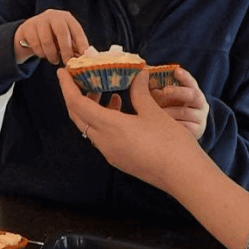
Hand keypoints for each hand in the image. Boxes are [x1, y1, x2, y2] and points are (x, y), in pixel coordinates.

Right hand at [14, 10, 88, 63]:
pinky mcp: (28, 27)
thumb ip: (76, 47)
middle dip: (66, 50)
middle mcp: (53, 15)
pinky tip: (43, 55)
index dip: (82, 44)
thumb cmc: (53, 37)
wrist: (30, 32)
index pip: (77, 30)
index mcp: (67, 18)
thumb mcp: (66, 39)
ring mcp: (39, 20)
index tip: (85, 57)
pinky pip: (35, 44)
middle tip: (67, 62)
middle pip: (62, 32)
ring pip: (47, 40)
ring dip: (51, 54)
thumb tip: (89, 57)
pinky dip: (40, 53)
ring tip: (54, 60)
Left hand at [57, 68, 198, 192]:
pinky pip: (101, 136)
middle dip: (76, 95)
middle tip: (81, 78)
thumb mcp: (153, 111)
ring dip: (91, 108)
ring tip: (106, 91)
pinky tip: (120, 110)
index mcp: (109, 127)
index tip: (62, 71)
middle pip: (78, 116)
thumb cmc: (170, 143)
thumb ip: (139, 91)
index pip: (77, 103)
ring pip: (89, 127)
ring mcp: (111, 153)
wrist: (186, 178)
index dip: (67, 86)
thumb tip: (137, 73)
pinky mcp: (120, 160)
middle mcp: (104, 142)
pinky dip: (102, 120)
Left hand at [150, 67, 208, 139]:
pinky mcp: (197, 131)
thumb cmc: (166, 107)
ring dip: (168, 110)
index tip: (176, 71)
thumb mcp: (163, 96)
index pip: (191, 82)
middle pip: (193, 95)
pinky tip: (161, 126)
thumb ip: (157, 86)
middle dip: (177, 91)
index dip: (184, 76)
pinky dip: (171, 125)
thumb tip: (143, 75)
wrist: (176, 132)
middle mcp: (200, 104)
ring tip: (154, 111)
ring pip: (184, 112)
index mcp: (193, 91)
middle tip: (164, 91)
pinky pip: (184, 127)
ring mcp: (200, 118)